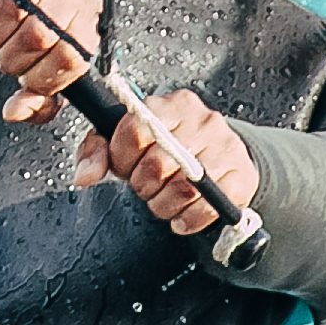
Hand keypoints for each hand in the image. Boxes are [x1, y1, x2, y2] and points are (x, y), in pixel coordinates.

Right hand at [0, 0, 101, 123]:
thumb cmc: (43, 30)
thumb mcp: (48, 70)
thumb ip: (39, 101)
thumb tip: (15, 111)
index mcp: (86, 28)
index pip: (67, 59)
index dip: (39, 76)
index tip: (26, 77)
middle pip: (37, 35)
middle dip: (11, 57)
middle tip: (6, 55)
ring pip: (11, 9)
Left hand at [76, 88, 260, 234]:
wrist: (220, 162)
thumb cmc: (166, 152)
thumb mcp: (126, 144)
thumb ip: (97, 151)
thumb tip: (84, 176)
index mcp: (172, 105)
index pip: (136, 128)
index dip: (123, 158)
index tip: (127, 167)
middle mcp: (203, 120)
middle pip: (159, 163)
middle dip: (143, 186)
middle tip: (146, 188)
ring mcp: (226, 147)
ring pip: (184, 188)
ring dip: (163, 206)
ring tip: (162, 202)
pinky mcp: (241, 176)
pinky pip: (209, 207)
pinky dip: (188, 220)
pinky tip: (181, 217)